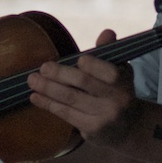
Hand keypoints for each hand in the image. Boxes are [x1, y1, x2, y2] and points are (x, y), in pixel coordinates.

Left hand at [28, 29, 140, 148]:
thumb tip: (107, 32)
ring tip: (32, 81)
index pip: (108, 71)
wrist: (129, 128)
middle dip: (60, 74)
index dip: (93, 65)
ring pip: (70, 99)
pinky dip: (48, 104)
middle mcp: (116, 100)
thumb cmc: (118, 92)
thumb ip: (110, 51)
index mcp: (124, 82)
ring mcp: (104, 117)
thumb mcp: (120, 71)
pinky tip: (36, 97)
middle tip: (43, 68)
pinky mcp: (91, 130)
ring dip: (48, 88)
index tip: (78, 59)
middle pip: (83, 83)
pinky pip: (66, 114)